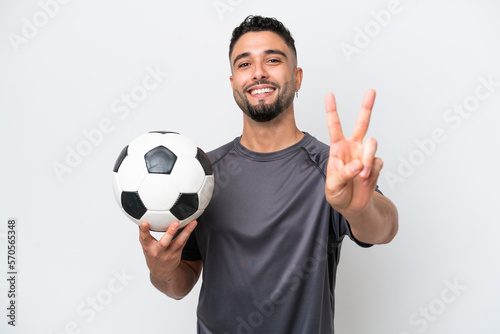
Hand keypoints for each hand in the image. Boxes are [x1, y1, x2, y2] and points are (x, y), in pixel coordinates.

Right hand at [139, 220, 196, 281]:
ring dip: (186, 231)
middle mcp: (158, 251)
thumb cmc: (152, 253)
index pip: (144, 238)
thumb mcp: (146, 245)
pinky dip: (188, 232)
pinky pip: (184, 242)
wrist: (161, 271)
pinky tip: (193, 224)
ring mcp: (169, 253)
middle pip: (164, 243)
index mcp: (148, 247)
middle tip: (175, 223)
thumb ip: (145, 232)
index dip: (143, 231)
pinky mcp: (177, 253)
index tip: (144, 223)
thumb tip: (140, 215)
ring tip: (193, 222)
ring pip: (179, 242)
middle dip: (170, 233)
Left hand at [324, 89, 382, 215]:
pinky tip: (365, 180)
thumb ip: (343, 174)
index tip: (329, 94)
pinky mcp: (376, 164)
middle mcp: (353, 147)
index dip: (332, 110)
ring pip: (372, 143)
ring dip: (367, 158)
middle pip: (362, 123)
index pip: (334, 126)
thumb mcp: (333, 186)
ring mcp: (365, 154)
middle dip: (367, 107)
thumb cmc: (338, 193)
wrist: (353, 206)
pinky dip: (371, 172)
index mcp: (337, 148)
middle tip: (371, 91)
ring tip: (362, 174)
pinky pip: (377, 162)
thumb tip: (357, 165)